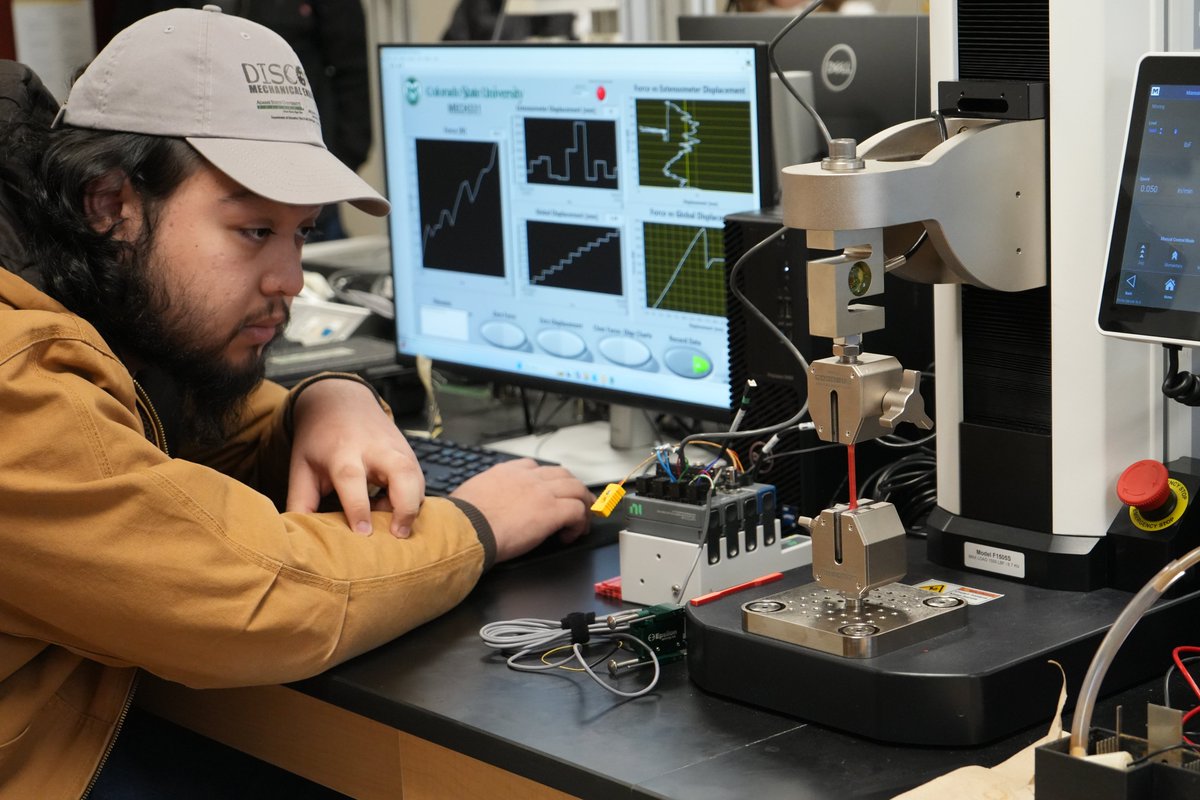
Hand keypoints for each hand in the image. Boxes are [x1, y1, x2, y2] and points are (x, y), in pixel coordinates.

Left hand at [287, 378, 423, 536]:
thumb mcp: (302, 467)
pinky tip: (392, 509)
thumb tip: (298, 537)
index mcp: (342, 450)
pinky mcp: (410, 454)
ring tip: (393, 526)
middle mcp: (375, 448)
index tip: (362, 533)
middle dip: (405, 506)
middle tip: (399, 535)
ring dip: (412, 506)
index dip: (358, 507)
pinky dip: (413, 500)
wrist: (342, 401)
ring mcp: (398, 449)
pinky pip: (420, 481)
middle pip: (401, 472)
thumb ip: (300, 501)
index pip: (352, 477)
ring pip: (417, 478)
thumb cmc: (319, 440)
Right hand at [450, 459, 593, 561]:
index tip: (548, 493)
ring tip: (582, 520)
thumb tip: (483, 506)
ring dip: (583, 504)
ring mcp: (542, 492)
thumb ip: (484, 494)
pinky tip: (570, 535)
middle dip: (572, 489)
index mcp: (506, 472)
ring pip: (576, 489)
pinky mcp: (552, 511)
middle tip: (577, 503)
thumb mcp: (471, 494)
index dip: (546, 481)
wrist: (467, 529)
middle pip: (562, 474)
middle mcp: (528, 477)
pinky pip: (578, 512)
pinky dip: (579, 523)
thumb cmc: (462, 520)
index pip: (535, 467)